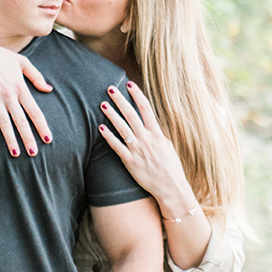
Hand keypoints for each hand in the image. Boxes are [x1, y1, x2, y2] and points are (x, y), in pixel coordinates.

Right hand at [0, 40, 52, 155]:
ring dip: (10, 140)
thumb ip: (36, 77)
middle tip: (34, 153)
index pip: (34, 111)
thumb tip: (49, 89)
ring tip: (16, 153)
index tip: (48, 139)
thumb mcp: (22, 62)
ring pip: (4, 124)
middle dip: (28, 138)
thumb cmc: (1, 56)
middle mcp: (9, 95)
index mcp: (21, 87)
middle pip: (21, 121)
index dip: (42, 126)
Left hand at [98, 83, 196, 217]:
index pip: (146, 108)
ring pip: (122, 128)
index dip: (137, 95)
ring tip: (102, 104)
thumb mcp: (167, 146)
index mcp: (157, 133)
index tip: (129, 84)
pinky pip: (117, 147)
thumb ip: (156, 134)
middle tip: (110, 88)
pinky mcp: (130, 162)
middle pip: (131, 114)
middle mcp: (147, 139)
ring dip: (112, 115)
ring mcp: (137, 150)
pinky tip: (101, 128)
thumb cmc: (171, 167)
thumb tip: (149, 123)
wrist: (170, 187)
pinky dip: (109, 137)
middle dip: (120, 100)